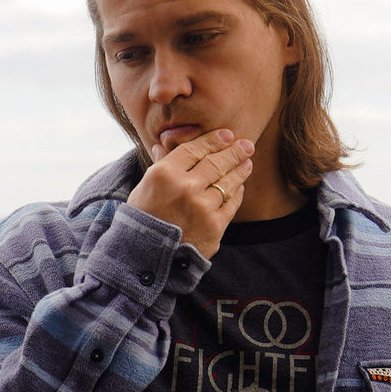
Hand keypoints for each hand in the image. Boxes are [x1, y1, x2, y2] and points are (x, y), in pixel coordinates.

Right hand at [128, 128, 256, 257]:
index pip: (195, 149)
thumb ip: (160, 165)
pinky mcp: (215, 226)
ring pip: (228, 182)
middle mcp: (185, 187)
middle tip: (247, 145)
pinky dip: (237, 193)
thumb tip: (161, 145)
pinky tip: (239, 186)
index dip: (214, 140)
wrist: (146, 256)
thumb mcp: (144, 187)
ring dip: (240, 170)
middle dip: (234, 151)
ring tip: (247, 162)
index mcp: (165, 173)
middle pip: (216, 162)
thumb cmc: (143, 218)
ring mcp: (202, 207)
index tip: (227, 134)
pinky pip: (231, 204)